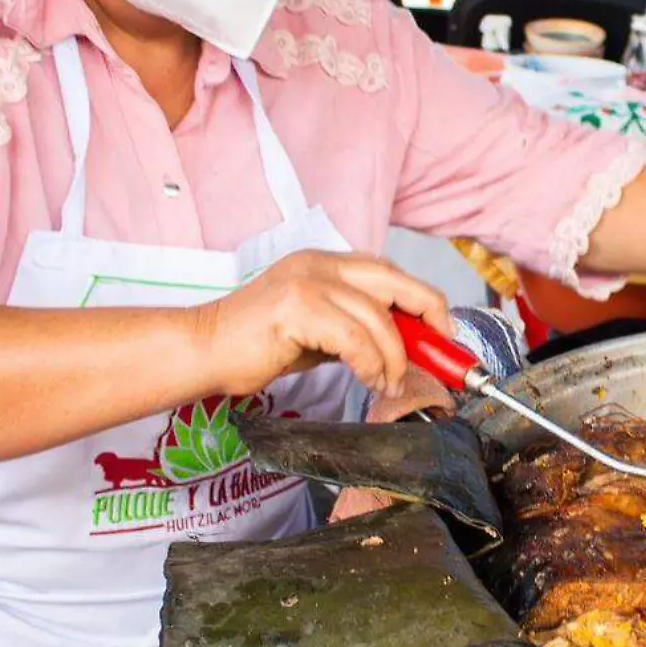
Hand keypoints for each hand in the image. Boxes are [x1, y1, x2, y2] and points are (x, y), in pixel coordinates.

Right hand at [190, 252, 449, 399]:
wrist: (202, 351)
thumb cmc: (255, 346)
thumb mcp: (317, 332)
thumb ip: (355, 330)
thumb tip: (402, 347)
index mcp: (325, 263)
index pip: (388, 273)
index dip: (423, 300)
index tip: (443, 333)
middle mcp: (319, 263)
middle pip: (394, 281)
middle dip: (429, 314)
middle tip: (442, 351)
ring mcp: (307, 281)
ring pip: (377, 316)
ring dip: (395, 357)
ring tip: (391, 383)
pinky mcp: (296, 307)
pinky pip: (353, 337)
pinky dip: (370, 362)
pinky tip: (369, 380)